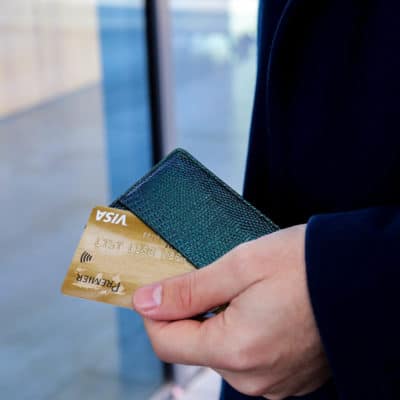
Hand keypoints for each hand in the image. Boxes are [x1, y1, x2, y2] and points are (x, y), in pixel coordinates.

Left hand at [133, 225, 329, 398]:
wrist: (362, 276)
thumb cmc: (305, 264)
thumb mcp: (240, 265)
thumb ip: (188, 289)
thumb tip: (146, 301)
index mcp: (238, 350)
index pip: (166, 342)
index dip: (154, 311)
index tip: (156, 285)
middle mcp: (253, 377)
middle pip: (193, 346)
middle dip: (188, 311)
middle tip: (201, 276)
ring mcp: (272, 380)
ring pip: (219, 350)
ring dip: (215, 319)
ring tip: (235, 288)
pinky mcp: (285, 374)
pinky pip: (245, 354)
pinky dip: (239, 329)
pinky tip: (256, 304)